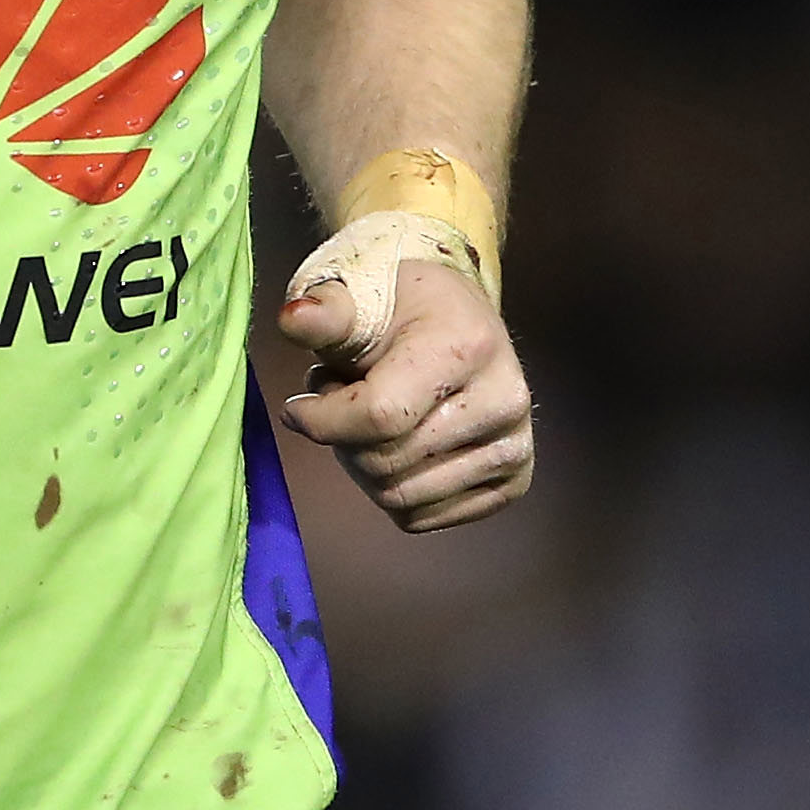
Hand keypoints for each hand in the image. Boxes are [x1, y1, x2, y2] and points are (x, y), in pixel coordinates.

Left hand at [277, 250, 534, 531]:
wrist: (455, 316)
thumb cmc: (397, 305)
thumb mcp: (355, 291)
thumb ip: (322, 312)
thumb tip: (294, 319)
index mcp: (467, 345)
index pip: (380, 415)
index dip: (322, 420)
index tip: (296, 407)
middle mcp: (504, 400)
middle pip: (386, 462)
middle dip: (341, 438)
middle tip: (338, 400)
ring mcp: (514, 446)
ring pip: (400, 498)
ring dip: (362, 465)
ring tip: (366, 417)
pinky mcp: (513, 482)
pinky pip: (422, 517)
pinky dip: (390, 489)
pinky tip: (394, 444)